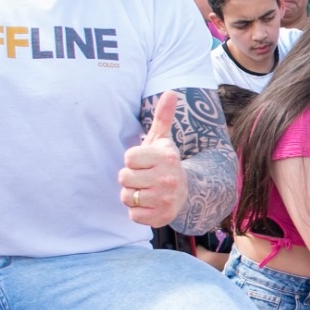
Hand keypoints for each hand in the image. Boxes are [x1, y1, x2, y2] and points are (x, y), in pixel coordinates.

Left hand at [120, 91, 185, 227]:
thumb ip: (163, 117)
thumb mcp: (162, 140)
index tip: (144, 162)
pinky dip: (137, 211)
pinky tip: (149, 204)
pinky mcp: (162, 217)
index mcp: (166, 157)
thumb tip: (171, 92)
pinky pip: (133, 215)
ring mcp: (166, 199)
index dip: (132, 160)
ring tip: (145, 191)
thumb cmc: (164, 163)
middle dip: (129, 178)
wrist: (186, 192)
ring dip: (131, 195)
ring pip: (126, 197)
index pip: (128, 158)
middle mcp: (168, 178)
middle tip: (144, 178)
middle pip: (124, 178)